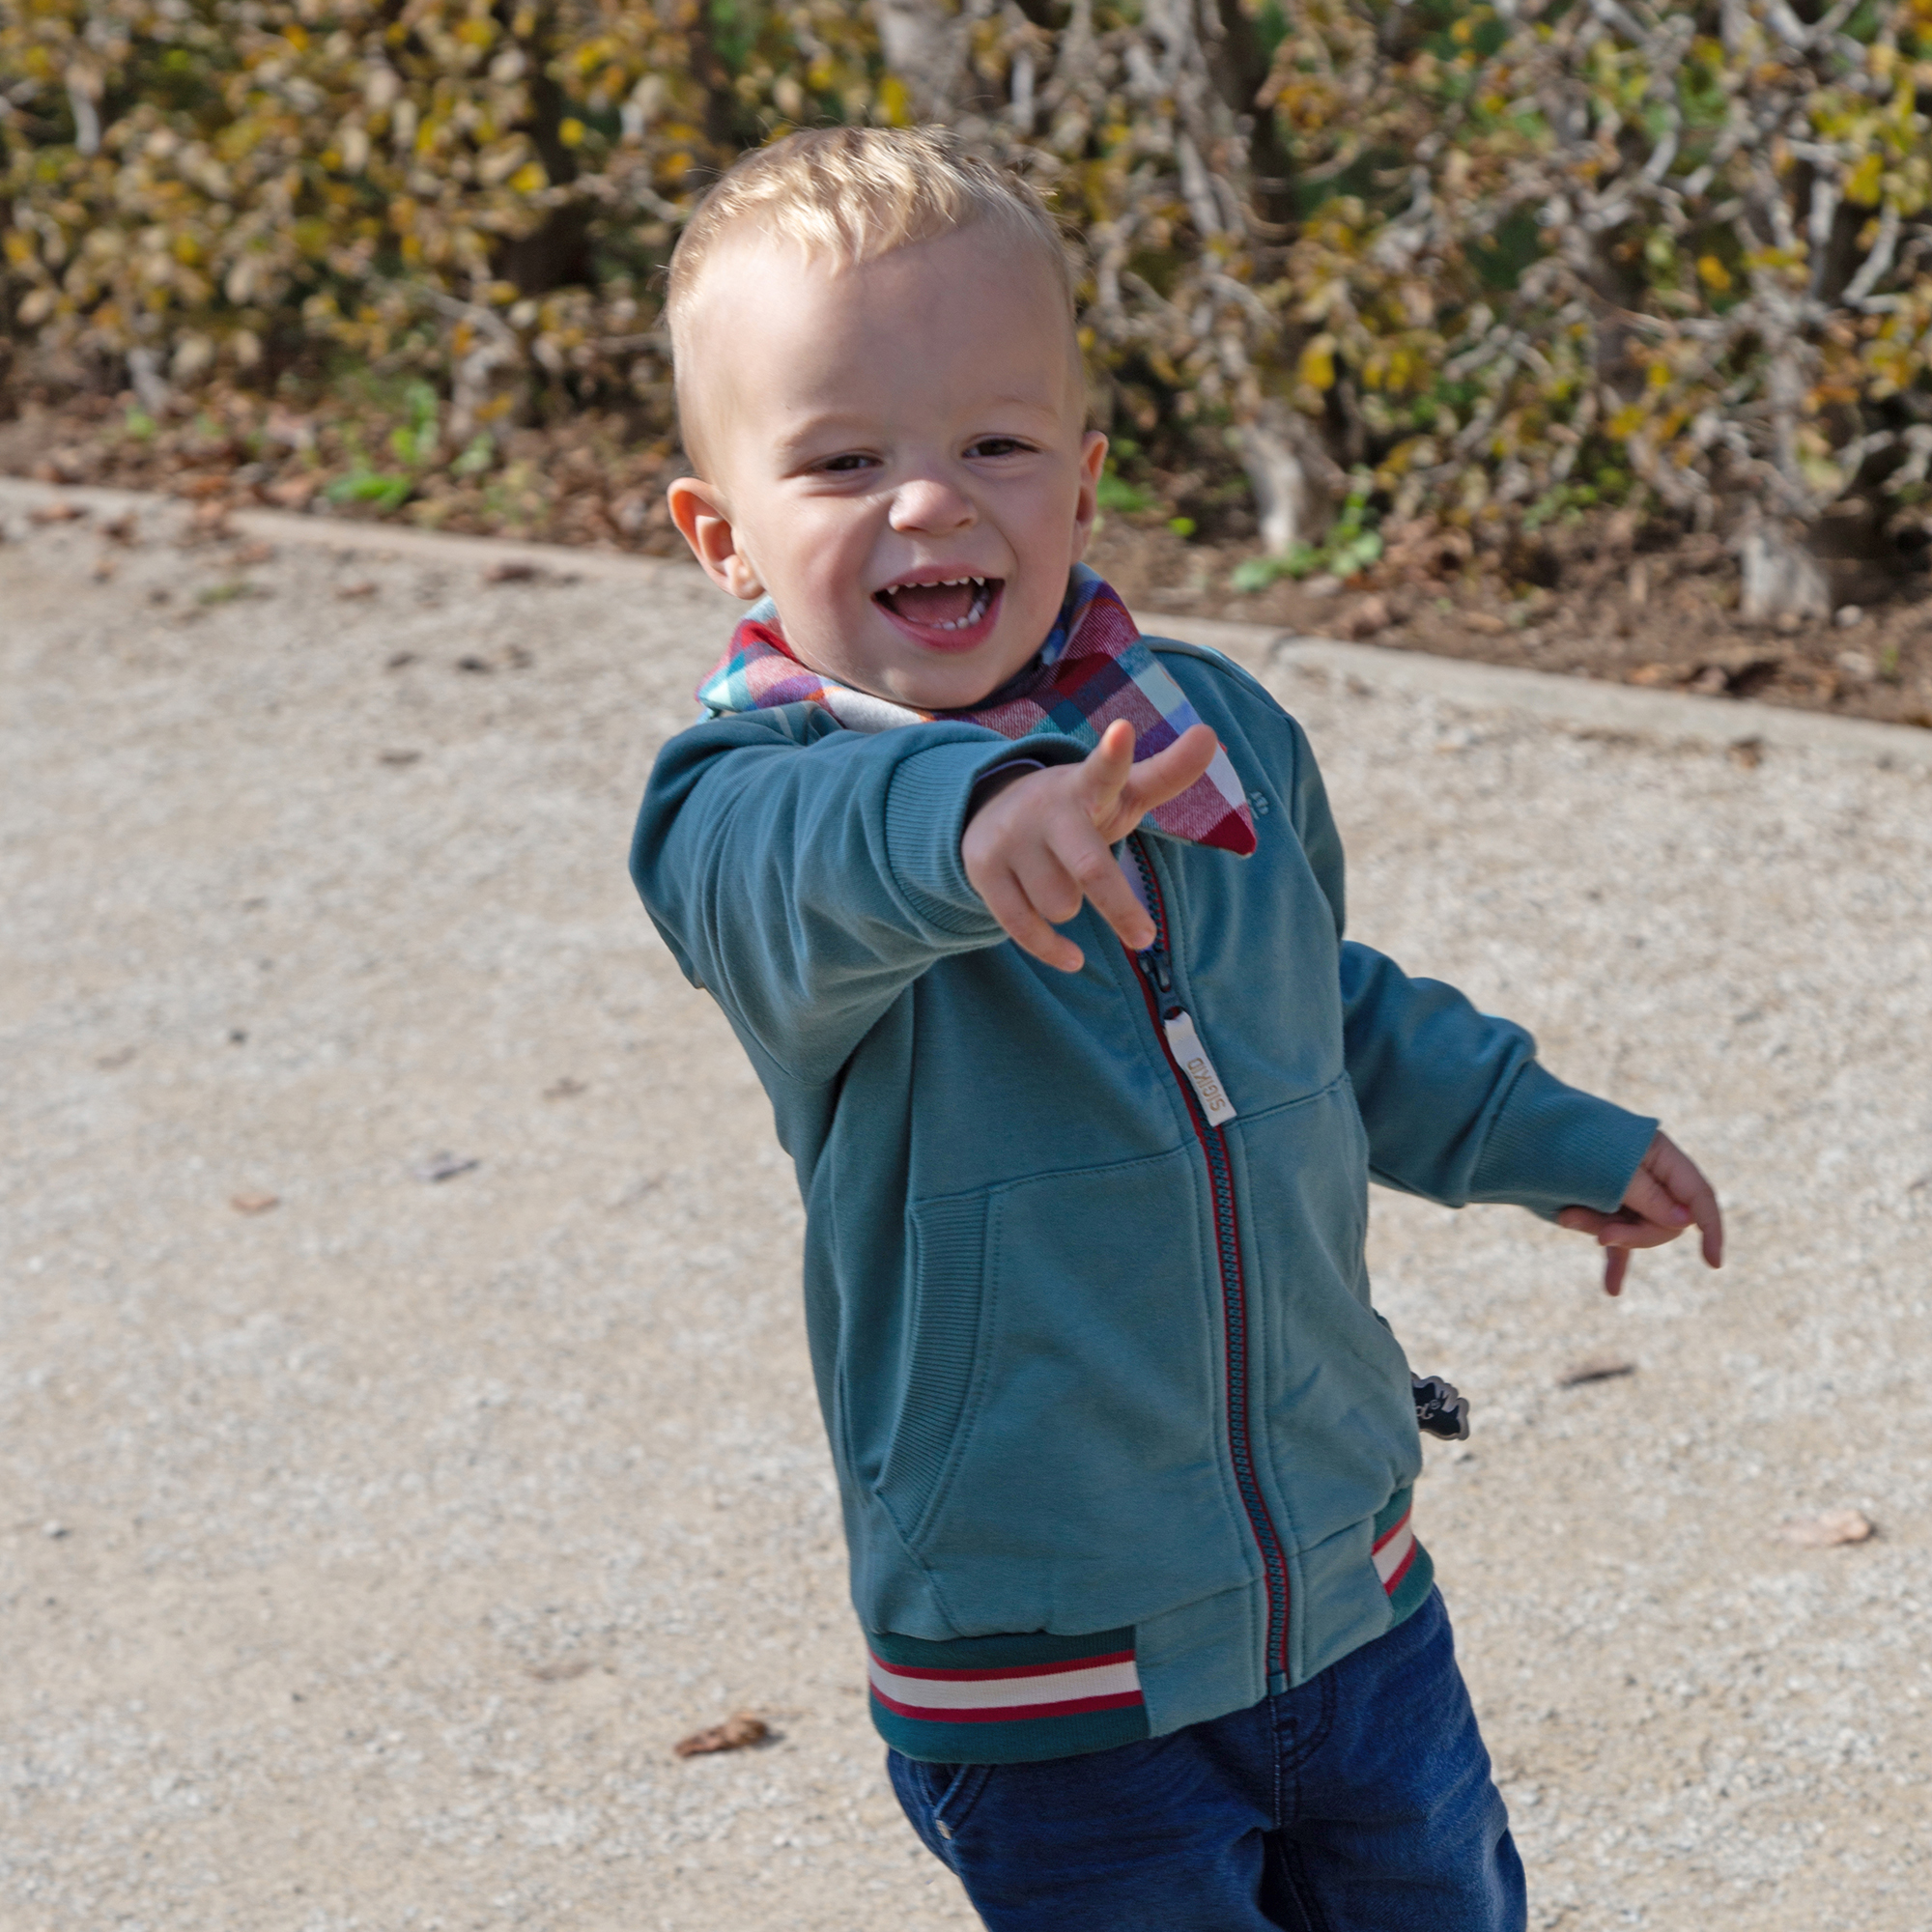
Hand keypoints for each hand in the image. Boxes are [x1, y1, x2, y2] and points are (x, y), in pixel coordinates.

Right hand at [962, 718, 1218, 972]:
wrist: (990, 809)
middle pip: (1090, 867)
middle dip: (1118, 905)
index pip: (1105, 769)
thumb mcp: (1119, 792)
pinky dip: (1052, 949)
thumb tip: (1211, 735)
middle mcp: (1046, 810)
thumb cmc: (1077, 808)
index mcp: (1086, 786)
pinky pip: (1023, 927)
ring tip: (1061, 883)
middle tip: (1145, 938)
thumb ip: (1167, 772)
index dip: (1115, 754)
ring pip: (1060, 905)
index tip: (1123, 731)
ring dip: (1071, 908)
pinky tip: (1073, 958)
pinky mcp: (983, 870)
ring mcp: (1011, 840)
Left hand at [1556, 1129, 1723, 1296]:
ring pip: (1634, 1232)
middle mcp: (1647, 1174)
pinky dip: (1612, 1261)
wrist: (1518, 1135)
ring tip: (1566, 1216)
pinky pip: (1615, 1242)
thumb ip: (1651, 1198)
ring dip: (1604, 1233)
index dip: (1710, 1229)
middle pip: (1666, 1222)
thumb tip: (1687, 1222)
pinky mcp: (1601, 1208)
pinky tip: (1611, 1289)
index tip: (1712, 1263)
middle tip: (1602, 1235)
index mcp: (1658, 1155)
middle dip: (1636, 1233)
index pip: (1698, 1196)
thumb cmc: (1567, 1145)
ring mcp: (1625, 1193)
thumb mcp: (1614, 1173)